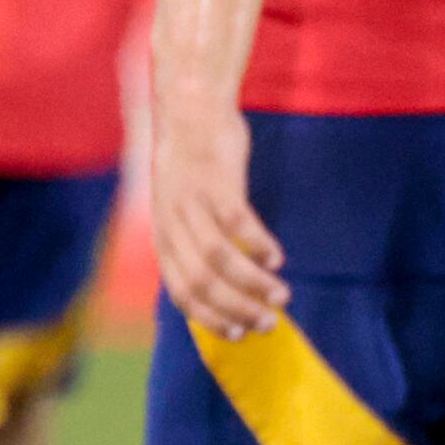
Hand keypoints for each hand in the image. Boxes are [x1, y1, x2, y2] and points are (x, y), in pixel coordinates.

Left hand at [148, 94, 287, 342]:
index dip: (209, 319)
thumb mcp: (181, 210)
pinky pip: (236, 221)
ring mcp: (191, 202)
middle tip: (269, 323)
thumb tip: (223, 286)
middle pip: (201, 282)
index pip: (181, 293)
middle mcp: (172, 224)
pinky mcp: (215, 180)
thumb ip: (195, 245)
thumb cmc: (193, 166)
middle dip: (236, 310)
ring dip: (252, 283)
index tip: (238, 335)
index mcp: (163, 238)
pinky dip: (257, 244)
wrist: (190, 109)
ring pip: (219, 258)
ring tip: (281, 295)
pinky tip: (277, 257)